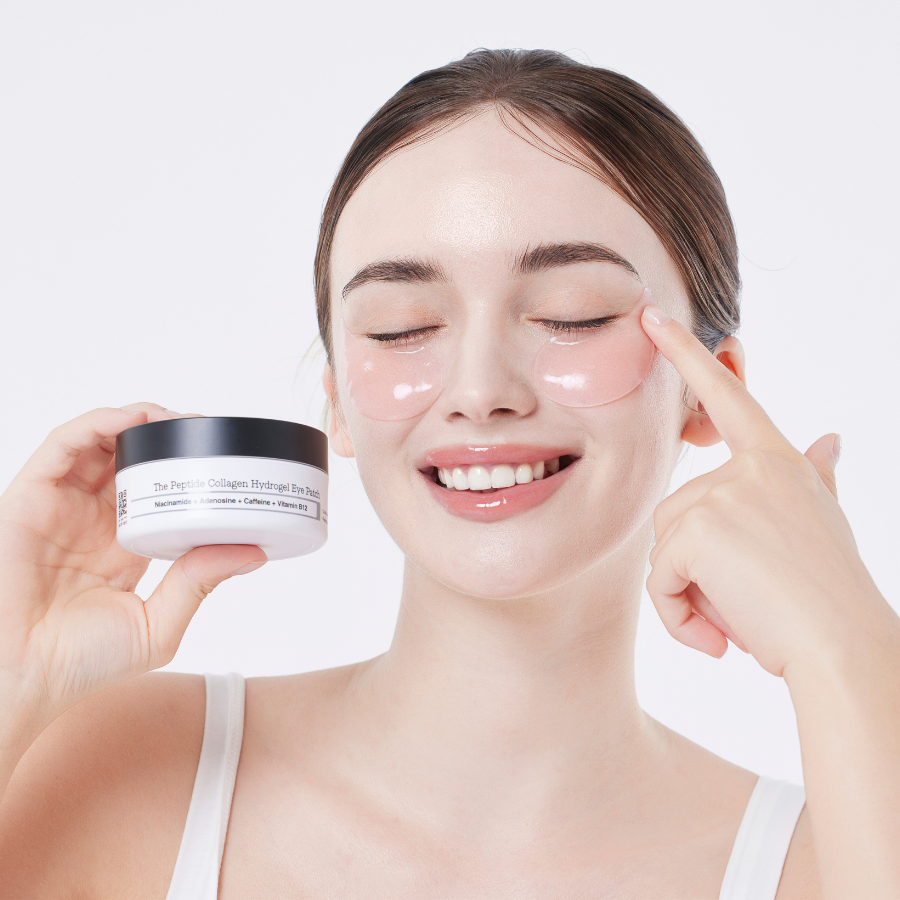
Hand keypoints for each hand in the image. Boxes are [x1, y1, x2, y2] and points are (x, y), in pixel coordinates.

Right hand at [0, 404, 266, 733]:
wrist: (21, 680)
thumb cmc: (79, 664)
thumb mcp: (157, 624)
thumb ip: (199, 584)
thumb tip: (254, 552)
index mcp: (122, 544)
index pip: (159, 490)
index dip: (187, 468)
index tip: (225, 458)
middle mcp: (92, 519)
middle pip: (132, 459)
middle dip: (169, 437)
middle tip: (207, 428)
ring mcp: (61, 506)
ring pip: (100, 443)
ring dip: (138, 421)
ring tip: (176, 417)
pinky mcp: (30, 498)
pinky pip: (62, 446)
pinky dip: (97, 424)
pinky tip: (132, 419)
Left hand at [641, 307, 882, 676]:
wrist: (844, 650)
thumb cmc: (830, 594)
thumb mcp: (823, 524)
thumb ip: (815, 478)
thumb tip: (829, 438)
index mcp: (778, 462)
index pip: (729, 398)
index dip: (689, 356)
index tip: (651, 316)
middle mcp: (752, 468)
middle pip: (676, 511)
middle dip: (695, 565)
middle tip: (746, 601)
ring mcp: (725, 493)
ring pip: (663, 546)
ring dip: (686, 592)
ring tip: (737, 620)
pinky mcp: (698, 528)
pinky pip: (658, 576)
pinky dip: (677, 614)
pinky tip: (716, 638)